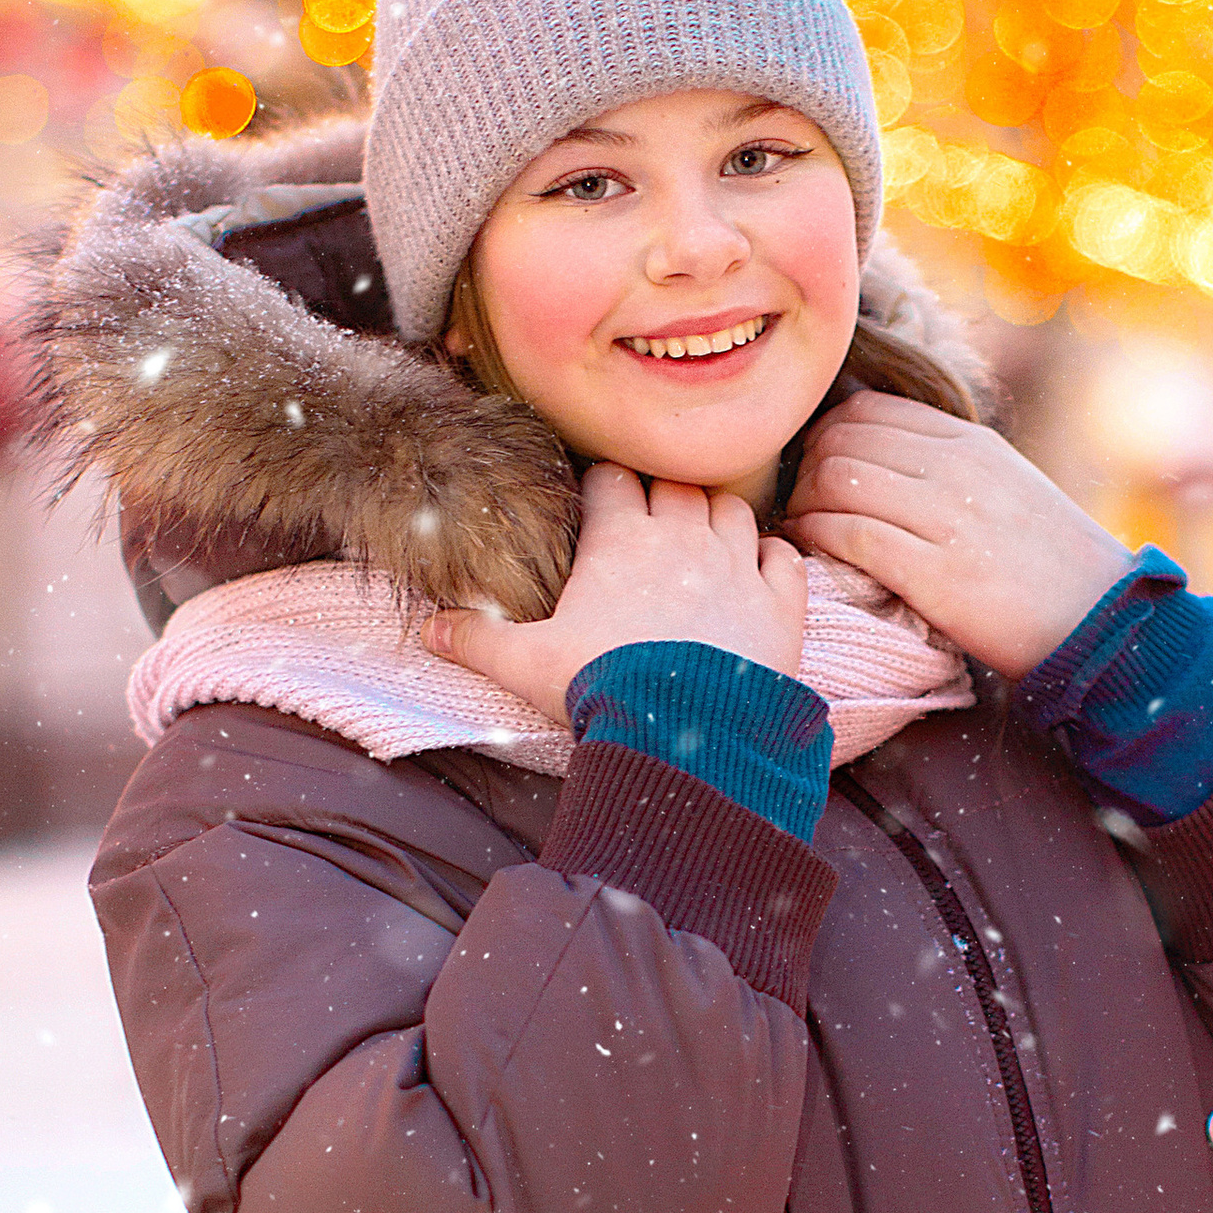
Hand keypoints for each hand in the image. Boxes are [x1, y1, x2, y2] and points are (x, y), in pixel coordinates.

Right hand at [423, 463, 808, 725]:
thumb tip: (427, 631)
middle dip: (661, 495)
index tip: (598, 503)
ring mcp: (737, 565)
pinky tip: (760, 572)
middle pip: (674, 485)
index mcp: (619, 539)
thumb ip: (477, 641)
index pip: (609, 479)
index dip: (602, 486)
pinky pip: (784, 557)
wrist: (687, 734)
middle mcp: (682, 536)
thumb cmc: (601, 688)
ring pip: (732, 508)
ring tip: (704, 541)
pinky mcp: (780, 602)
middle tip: (651, 524)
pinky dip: (773, 558)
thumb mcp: (526, 664)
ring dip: (717, 517)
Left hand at [780, 393, 1133, 677]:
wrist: (1099, 619)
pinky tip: (810, 549)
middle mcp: (957, 469)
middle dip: (806, 469)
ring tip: (800, 528)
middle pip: (843, 440)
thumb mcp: (1007, 486)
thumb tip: (885, 456)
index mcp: (971, 444)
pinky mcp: (935, 572)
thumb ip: (951, 465)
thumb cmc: (1049, 563)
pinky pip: (849, 532)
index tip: (818, 469)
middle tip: (799, 502)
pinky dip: (815, 536)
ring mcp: (946, 518)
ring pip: (838, 479)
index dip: (828, 436)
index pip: (870, 411)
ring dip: (804, 503)